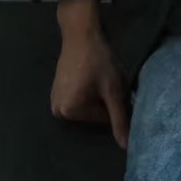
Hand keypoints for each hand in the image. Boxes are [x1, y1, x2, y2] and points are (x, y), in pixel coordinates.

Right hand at [50, 19, 129, 150]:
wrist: (81, 33)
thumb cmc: (98, 60)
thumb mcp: (112, 89)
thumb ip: (119, 118)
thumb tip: (125, 147)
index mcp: (69, 112)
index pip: (102, 119)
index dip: (113, 102)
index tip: (114, 85)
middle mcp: (58, 111)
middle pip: (92, 114)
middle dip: (103, 100)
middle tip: (106, 80)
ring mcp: (54, 100)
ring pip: (86, 106)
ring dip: (96, 95)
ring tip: (98, 77)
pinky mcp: (56, 90)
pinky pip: (77, 98)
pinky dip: (87, 90)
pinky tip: (90, 75)